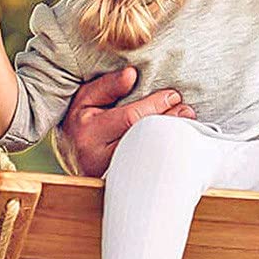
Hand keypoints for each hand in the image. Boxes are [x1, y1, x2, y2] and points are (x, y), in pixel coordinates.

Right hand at [53, 66, 195, 177]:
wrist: (72, 154)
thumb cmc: (81, 121)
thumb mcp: (86, 99)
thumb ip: (107, 86)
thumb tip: (131, 74)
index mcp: (87, 131)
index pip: (130, 117)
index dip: (155, 105)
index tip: (173, 95)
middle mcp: (95, 157)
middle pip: (142, 139)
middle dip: (168, 123)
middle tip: (187, 111)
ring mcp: (107, 175)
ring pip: (146, 158)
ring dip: (169, 140)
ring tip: (185, 124)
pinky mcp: (118, 184)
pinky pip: (146, 169)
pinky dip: (162, 155)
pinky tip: (174, 143)